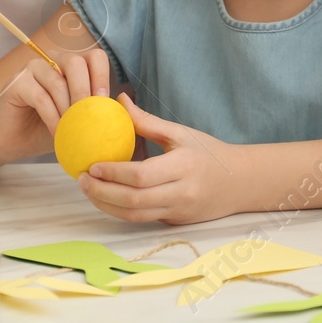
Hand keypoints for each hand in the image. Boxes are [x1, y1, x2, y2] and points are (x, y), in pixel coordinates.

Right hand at [0, 48, 112, 160]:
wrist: (14, 141)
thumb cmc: (49, 128)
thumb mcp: (78, 119)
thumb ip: (96, 109)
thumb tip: (123, 107)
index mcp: (72, 65)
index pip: (95, 57)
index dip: (103, 76)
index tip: (105, 102)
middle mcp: (53, 60)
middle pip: (76, 62)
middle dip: (86, 91)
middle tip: (89, 116)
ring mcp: (33, 69)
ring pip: (58, 80)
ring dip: (68, 109)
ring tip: (72, 130)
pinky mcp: (17, 83)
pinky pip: (41, 97)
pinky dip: (52, 117)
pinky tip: (57, 133)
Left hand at [79, 95, 247, 223]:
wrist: (239, 182)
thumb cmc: (208, 153)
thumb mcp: (180, 133)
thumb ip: (147, 122)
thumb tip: (118, 100)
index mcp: (182, 167)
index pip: (141, 176)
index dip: (113, 173)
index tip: (91, 165)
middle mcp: (180, 193)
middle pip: (133, 200)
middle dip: (102, 192)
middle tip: (81, 180)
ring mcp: (177, 212)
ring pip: (134, 216)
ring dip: (106, 205)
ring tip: (88, 190)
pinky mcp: (174, 223)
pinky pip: (142, 220)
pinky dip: (119, 211)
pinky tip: (106, 198)